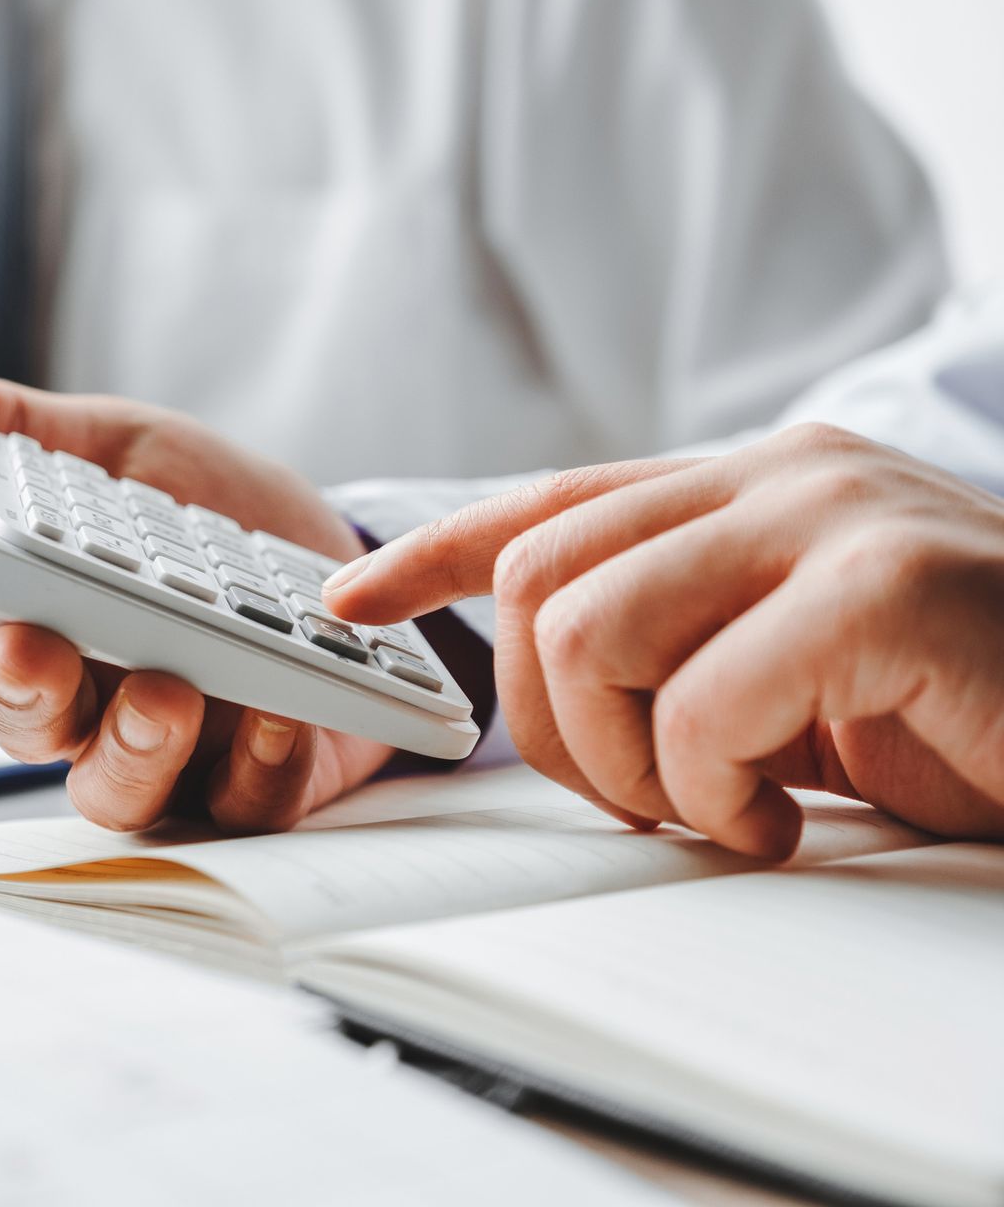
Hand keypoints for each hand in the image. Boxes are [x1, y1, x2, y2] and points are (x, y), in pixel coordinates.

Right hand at [0, 367, 387, 830]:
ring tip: (170, 690)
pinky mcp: (255, 783)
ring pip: (108, 788)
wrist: (361, 567)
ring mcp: (163, 745)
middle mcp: (81, 687)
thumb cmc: (219, 516)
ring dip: (130, 744)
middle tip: (25, 644)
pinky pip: (239, 799)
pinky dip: (256, 758)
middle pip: (7, 716)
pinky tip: (278, 708)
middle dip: (7, 690)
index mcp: (30, 606)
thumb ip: (8, 426)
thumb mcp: (118, 446)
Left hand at [325, 423, 1003, 856]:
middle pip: (541, 575)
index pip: (549, 501)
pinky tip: (791, 818)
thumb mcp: (790, 676)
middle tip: (648, 794)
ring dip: (629, 758)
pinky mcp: (885, 589)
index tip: (351, 600)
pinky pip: (702, 703)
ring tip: (723, 805)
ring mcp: (834, 518)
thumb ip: (682, 644)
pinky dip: (718, 792)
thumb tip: (541, 676)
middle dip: (552, 720)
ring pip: (589, 627)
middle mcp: (783, 474)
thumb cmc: (963, 716)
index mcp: (752, 485)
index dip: (433, 550)